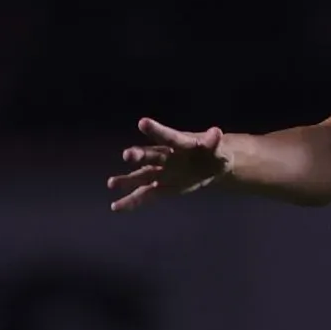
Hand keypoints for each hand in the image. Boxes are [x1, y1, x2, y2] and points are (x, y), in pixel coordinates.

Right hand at [107, 118, 227, 210]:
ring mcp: (161, 171)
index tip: (143, 122)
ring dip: (128, 180)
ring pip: (142, 175)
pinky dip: (131, 201)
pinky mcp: (160, 187)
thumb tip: (216, 132)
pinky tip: (116, 207)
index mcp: (179, 144)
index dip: (156, 130)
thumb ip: (213, 143)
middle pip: (150, 155)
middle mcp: (165, 156)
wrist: (209, 166)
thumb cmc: (214, 154)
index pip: (167, 136)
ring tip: (112, 183)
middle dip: (139, 155)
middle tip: (127, 155)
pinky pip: (144, 195)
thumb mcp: (218, 149)